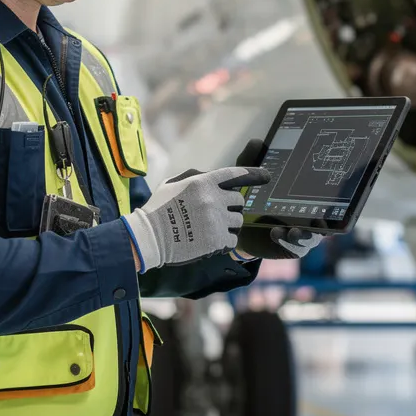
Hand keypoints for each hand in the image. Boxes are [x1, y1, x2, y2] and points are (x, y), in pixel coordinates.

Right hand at [123, 166, 269, 271]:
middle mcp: (213, 198)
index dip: (254, 174)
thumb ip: (196, 177)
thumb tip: (213, 177)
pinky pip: (233, 239)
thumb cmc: (158, 209)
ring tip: (208, 229)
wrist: (149, 237)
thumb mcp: (173, 183)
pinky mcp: (218, 239)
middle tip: (215, 215)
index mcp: (203, 182)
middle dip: (230, 207)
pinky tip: (209, 241)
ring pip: (238, 221)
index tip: (267, 175)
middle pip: (239, 201)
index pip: (235, 174)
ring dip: (228, 225)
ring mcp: (217, 219)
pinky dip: (225, 241)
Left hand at [229, 138, 325, 261]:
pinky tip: (276, 233)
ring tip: (294, 231)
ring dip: (306, 234)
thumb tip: (258, 141)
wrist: (237, 225)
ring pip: (313, 235)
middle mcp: (310, 214)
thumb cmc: (251, 197)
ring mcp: (303, 231)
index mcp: (306, 195)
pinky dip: (288, 240)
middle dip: (326, 217)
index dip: (333, 191)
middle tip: (317, 216)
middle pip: (327, 216)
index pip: (326, 192)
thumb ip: (252, 161)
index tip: (331, 186)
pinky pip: (297, 247)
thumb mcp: (250, 178)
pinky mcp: (293, 246)